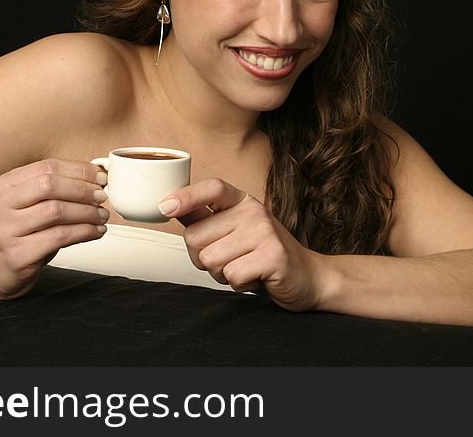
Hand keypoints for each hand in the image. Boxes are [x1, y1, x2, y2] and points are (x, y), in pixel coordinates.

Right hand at [0, 159, 108, 297]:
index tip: (99, 177)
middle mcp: (1, 205)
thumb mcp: (30, 206)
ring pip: (55, 211)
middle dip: (82, 189)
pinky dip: (84, 232)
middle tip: (101, 197)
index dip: (79, 170)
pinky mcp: (17, 254)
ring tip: (101, 216)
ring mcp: (6, 230)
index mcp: (5, 185)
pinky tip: (95, 231)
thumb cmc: (19, 235)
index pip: (47, 167)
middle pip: (49, 185)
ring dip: (87, 212)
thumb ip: (56, 190)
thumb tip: (96, 178)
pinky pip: (59, 237)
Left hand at [159, 178, 325, 311]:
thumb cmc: (264, 255)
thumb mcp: (234, 230)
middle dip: (203, 259)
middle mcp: (254, 211)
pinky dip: (239, 284)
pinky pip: (231, 275)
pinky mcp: (273, 256)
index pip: (211, 188)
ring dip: (221, 274)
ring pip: (210, 260)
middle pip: (195, 237)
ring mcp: (265, 232)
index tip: (164, 207)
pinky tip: (255, 278)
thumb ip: (205, 218)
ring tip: (245, 268)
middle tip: (231, 259)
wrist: (308, 277)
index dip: (186, 196)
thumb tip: (169, 204)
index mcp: (242, 201)